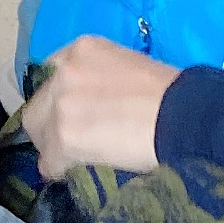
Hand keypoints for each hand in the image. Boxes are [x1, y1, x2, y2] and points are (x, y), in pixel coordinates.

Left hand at [19, 35, 179, 178]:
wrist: (185, 115)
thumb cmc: (171, 94)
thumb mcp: (128, 68)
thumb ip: (100, 79)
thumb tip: (92, 106)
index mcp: (82, 49)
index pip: (51, 76)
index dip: (60, 100)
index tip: (73, 115)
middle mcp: (64, 71)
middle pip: (38, 106)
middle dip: (51, 126)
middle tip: (72, 143)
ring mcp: (61, 103)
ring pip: (40, 135)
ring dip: (56, 150)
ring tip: (78, 161)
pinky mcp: (63, 136)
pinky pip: (49, 162)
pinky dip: (61, 171)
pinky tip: (79, 173)